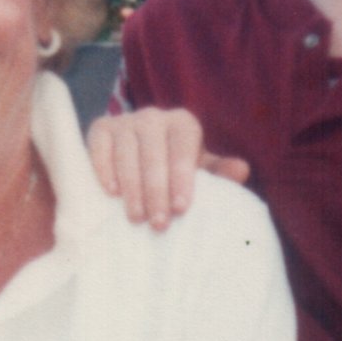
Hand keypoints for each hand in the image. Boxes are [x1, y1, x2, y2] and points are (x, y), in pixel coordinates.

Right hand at [86, 108, 248, 229]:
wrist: (135, 155)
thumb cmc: (173, 169)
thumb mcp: (197, 171)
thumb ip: (218, 173)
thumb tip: (241, 170)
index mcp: (182, 123)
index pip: (183, 146)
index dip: (182, 177)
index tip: (181, 208)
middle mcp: (153, 116)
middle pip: (154, 151)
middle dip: (157, 190)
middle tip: (159, 223)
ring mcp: (124, 120)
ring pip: (127, 151)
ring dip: (132, 187)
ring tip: (136, 217)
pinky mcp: (100, 128)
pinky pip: (100, 147)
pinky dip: (104, 169)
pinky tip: (112, 193)